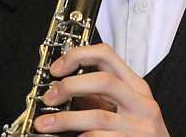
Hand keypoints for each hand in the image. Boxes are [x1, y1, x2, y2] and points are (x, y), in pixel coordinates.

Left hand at [33, 43, 169, 136]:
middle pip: (104, 81)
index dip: (78, 56)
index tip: (56, 69)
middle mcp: (142, 103)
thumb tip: (60, 86)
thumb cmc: (136, 134)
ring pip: (98, 116)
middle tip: (49, 96)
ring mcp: (140, 127)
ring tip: (44, 123)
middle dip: (71, 86)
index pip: (107, 55)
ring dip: (65, 119)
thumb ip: (97, 97)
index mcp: (136, 87)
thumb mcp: (122, 109)